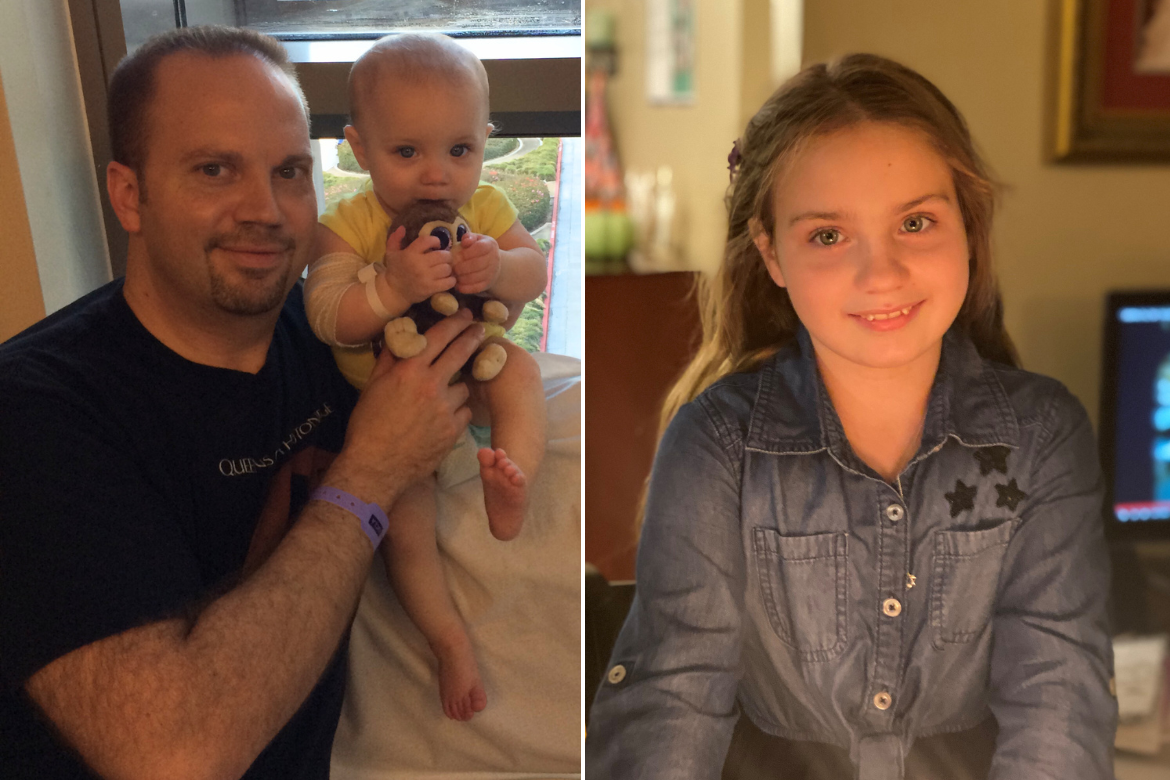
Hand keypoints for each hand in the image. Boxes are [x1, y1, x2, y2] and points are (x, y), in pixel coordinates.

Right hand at [333, 310, 483, 506]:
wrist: (376, 466)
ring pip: (463, 387)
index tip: (464, 315)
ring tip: (442, 397)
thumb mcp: (373, 387)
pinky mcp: (454, 429)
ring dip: (456, 387)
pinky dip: (457, 412)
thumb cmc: (368, 425)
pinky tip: (444, 417)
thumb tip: (398, 338)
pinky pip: (464, 411)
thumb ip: (389, 360)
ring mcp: (446, 408)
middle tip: (480, 330)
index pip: (439, 337)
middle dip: (472, 337)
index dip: (454, 323)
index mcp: (410, 370)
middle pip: (461, 352)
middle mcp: (431, 384)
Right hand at [383, 225, 456, 303]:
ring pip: (447, 268)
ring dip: (448, 268)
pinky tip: (447, 279)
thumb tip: (402, 227)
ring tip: (445, 269)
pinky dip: (451, 280)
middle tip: (444, 258)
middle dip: (446, 256)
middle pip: (442, 255)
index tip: (437, 245)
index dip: (436, 241)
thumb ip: (395, 239)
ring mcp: (426, 277)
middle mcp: (419, 264)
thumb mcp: (391, 253)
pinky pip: (448, 282)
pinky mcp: (431, 288)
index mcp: (410, 253)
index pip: (428, 241)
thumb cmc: (394, 270)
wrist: (394, 292)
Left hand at [452, 232, 500, 293]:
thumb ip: (469, 237)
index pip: (480, 248)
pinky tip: (458, 285)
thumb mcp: (475, 239)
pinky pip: (477, 287)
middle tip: (452, 268)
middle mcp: (494, 259)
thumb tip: (465, 241)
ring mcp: (492, 272)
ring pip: (476, 277)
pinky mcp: (488, 284)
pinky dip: (466, 288)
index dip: (466, 253)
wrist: (493, 264)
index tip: (456, 256)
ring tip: (454, 276)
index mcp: (490, 245)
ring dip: (462, 278)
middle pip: (477, 264)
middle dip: (462, 267)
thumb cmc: (479, 249)